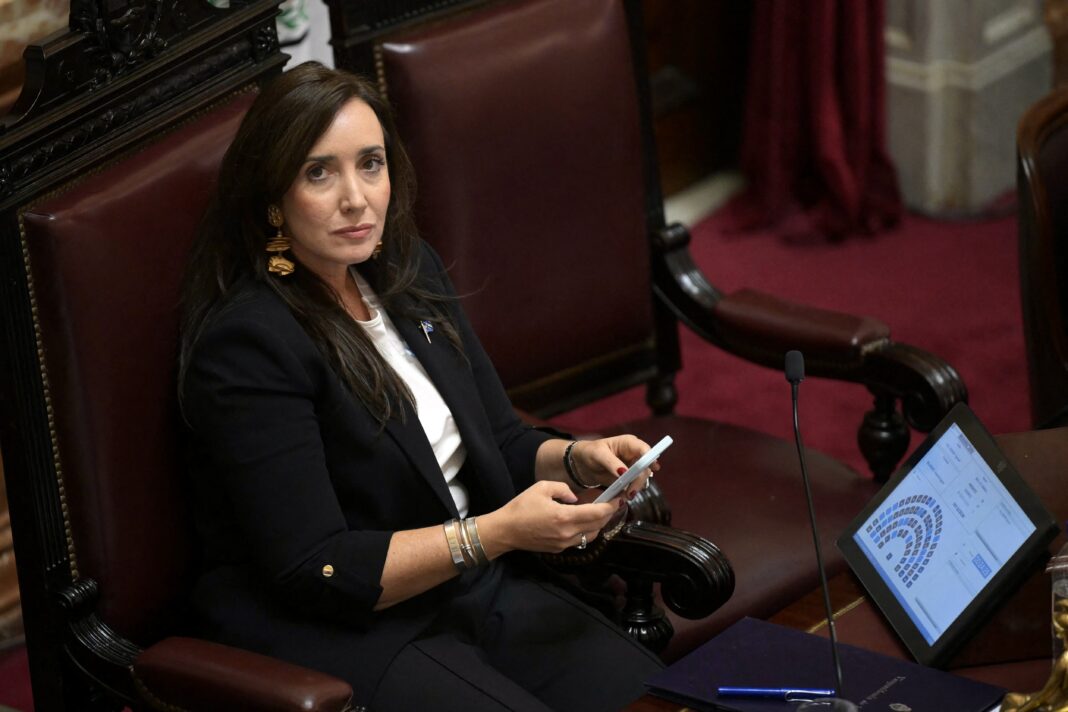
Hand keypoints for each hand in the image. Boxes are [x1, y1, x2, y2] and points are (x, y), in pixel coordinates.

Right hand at [478, 480, 621, 555]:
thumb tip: (575, 497)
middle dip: (608, 513)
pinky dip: (588, 530)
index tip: (618, 497)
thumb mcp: (541, 488)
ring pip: (592, 535)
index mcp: (564, 517)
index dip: (611, 505)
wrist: (505, 531)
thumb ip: (563, 489)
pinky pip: (581, 539)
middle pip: (598, 525)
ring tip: (600, 510)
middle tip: (612, 502)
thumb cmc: (521, 507)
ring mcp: (564, 544)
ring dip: (599, 523)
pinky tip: (584, 520)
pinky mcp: (560, 549)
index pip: (597, 513)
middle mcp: (568, 533)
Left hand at [571, 435, 659, 498]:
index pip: (644, 449)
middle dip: (639, 480)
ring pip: (642, 479)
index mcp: (628, 444)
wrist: (581, 465)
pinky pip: (634, 486)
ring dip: (635, 488)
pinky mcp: (628, 480)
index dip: (650, 458)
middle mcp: (634, 455)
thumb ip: (611, 462)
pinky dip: (630, 492)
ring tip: (626, 496)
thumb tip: (624, 472)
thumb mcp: (598, 454)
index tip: (652, 469)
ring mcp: (632, 468)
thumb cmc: (589, 452)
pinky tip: (623, 497)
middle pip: (645, 467)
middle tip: (630, 493)